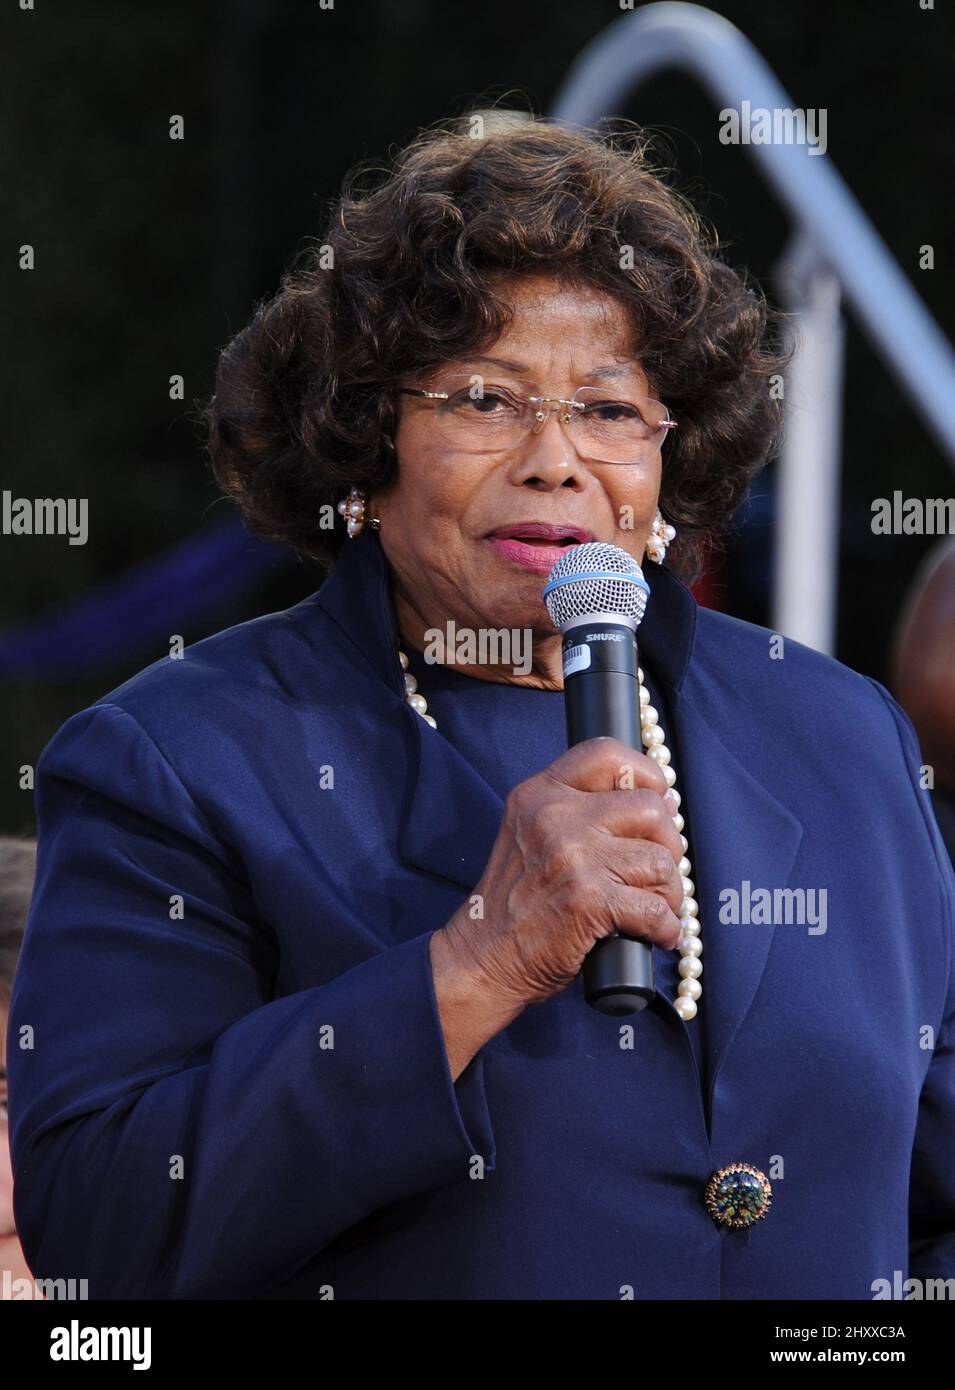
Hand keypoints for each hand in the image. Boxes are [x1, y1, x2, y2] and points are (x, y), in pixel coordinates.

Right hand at [437, 736, 684, 1014]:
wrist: (484, 956)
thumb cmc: (518, 901)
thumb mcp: (532, 833)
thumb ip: (582, 810)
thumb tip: (666, 802)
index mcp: (540, 794)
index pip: (606, 754)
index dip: (646, 774)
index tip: (660, 802)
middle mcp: (555, 817)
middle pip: (650, 809)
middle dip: (668, 845)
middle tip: (656, 873)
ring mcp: (572, 857)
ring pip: (661, 862)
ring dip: (669, 893)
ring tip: (654, 909)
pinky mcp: (589, 900)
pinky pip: (657, 909)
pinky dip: (667, 929)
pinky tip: (656, 935)